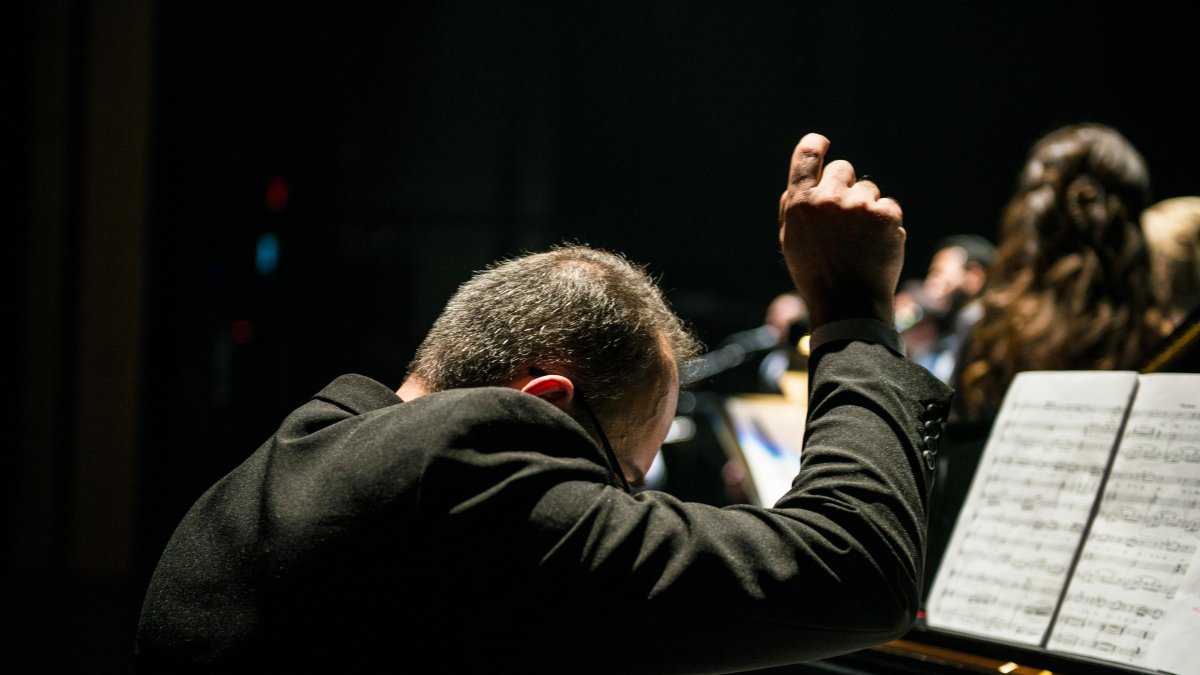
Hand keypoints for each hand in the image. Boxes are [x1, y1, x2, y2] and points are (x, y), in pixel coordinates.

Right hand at [779, 133, 904, 327]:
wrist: (848, 305)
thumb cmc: (817, 275)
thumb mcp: (792, 241)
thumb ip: (796, 207)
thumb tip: (809, 179)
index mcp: (799, 204)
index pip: (806, 157)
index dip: (815, 145)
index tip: (822, 142)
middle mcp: (827, 199)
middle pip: (843, 168)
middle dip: (845, 185)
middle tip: (845, 217)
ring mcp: (858, 205)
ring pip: (868, 189)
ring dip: (867, 208)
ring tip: (860, 240)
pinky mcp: (885, 214)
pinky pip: (888, 206)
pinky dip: (885, 223)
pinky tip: (876, 245)